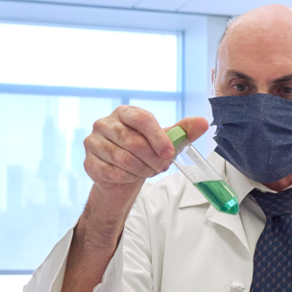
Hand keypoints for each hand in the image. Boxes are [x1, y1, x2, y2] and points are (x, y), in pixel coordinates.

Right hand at [58, 108, 208, 291]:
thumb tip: (203, 122)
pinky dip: (128, 178)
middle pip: (133, 141)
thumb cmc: (145, 153)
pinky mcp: (89, 162)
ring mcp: (93, 142)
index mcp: (125, 113)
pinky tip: (132, 176)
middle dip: (153, 159)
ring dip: (142, 170)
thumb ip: (183, 132)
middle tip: (161, 167)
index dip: (158, 137)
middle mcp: (104, 124)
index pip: (142, 119)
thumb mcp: (166, 142)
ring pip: (123, 159)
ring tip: (148, 170)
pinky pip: (112, 173)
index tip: (170, 153)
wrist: (124, 175)